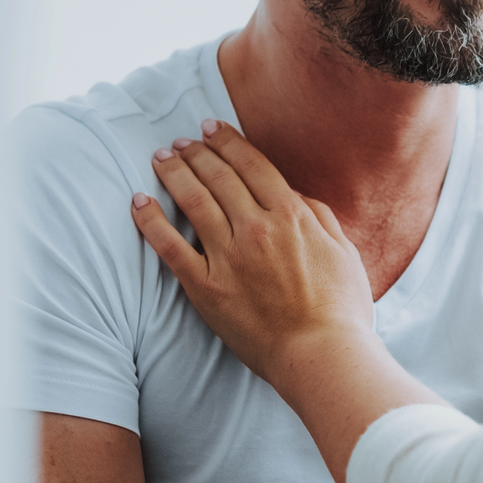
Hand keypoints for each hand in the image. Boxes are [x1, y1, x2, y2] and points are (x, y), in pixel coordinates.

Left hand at [132, 119, 373, 387]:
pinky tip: (139, 201)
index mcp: (292, 215)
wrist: (322, 354)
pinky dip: (151, 220)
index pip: (252, 164)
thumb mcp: (344, 251)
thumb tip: (295, 196)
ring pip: (193, 200)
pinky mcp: (205, 287)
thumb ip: (319, 217)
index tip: (212, 128)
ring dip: (174, 173)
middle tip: (182, 140)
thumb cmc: (342, 309)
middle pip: (219, 176)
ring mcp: (228, 256)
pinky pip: (170, 247)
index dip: (229, 142)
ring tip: (161, 158)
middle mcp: (256, 227)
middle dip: (197, 152)